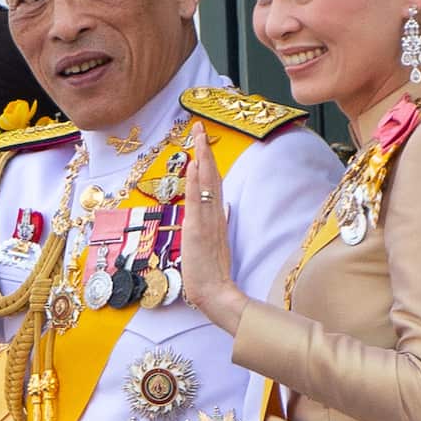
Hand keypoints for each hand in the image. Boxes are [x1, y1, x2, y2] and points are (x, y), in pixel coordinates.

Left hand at [182, 123, 247, 334]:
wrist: (215, 293)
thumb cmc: (212, 274)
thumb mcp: (215, 244)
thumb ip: (220, 224)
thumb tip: (224, 206)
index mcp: (217, 218)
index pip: (213, 184)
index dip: (209, 162)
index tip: (203, 142)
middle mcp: (214, 215)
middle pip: (212, 176)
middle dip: (205, 151)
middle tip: (199, 127)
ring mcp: (207, 220)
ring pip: (206, 183)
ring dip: (202, 157)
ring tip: (198, 135)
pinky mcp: (198, 229)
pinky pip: (198, 199)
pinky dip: (197, 181)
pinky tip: (196, 164)